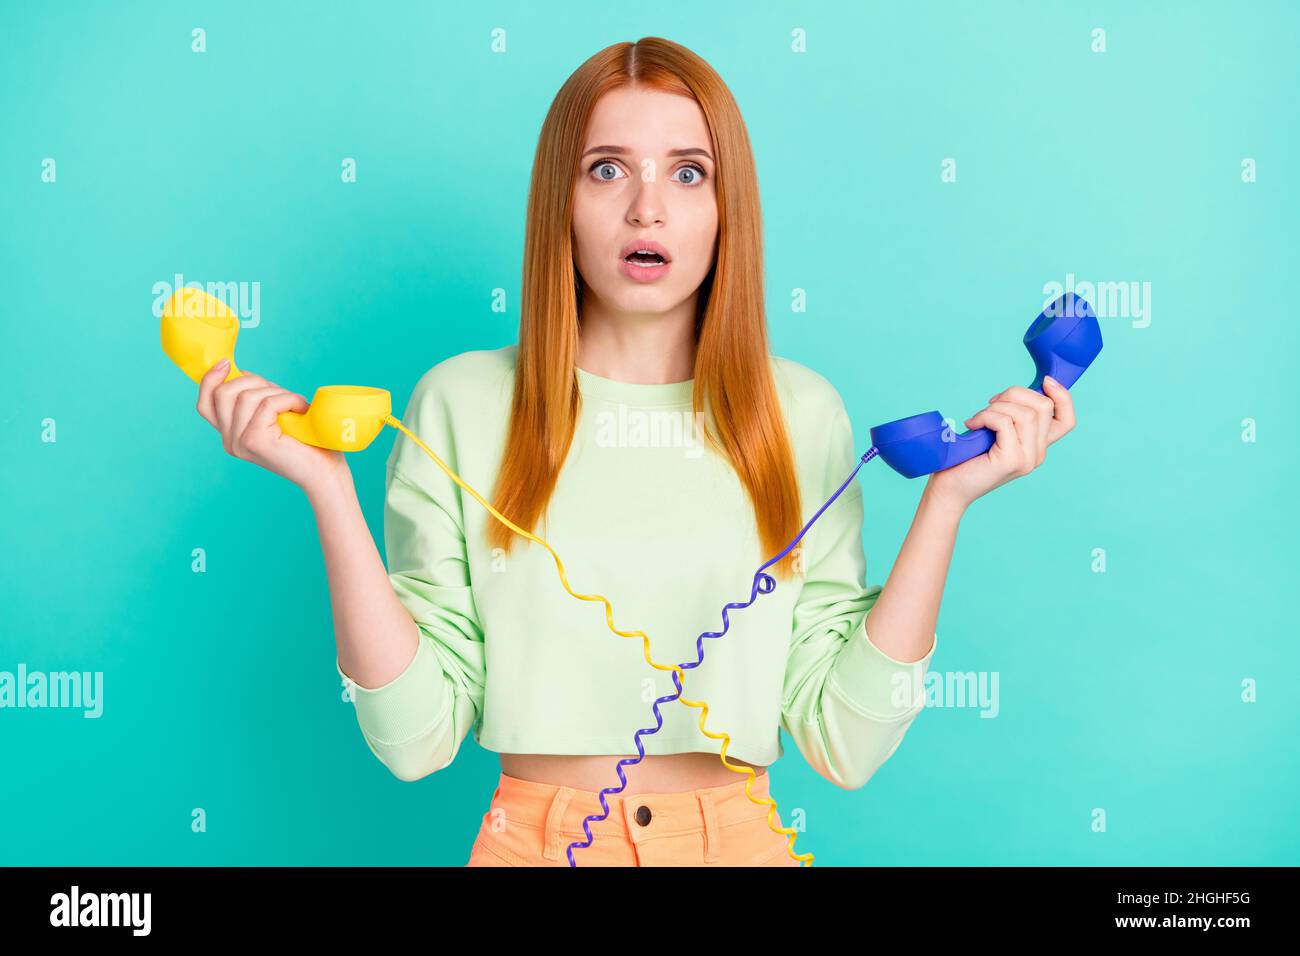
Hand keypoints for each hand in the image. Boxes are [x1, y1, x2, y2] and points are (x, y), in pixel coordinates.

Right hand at [196, 359, 349, 494]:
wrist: (324, 473)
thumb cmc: (305, 442)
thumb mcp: (272, 416)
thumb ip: (253, 401)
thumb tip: (240, 372)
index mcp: (230, 435)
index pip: (205, 404)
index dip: (210, 379)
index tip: (227, 364)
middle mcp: (229, 441)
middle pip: (223, 393)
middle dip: (254, 381)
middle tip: (280, 392)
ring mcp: (239, 442)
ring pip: (246, 396)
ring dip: (276, 391)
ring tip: (295, 404)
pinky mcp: (254, 441)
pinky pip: (268, 403)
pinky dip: (289, 399)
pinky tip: (302, 408)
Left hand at [924, 376, 1076, 510]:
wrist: (949, 489)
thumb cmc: (967, 458)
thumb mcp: (996, 433)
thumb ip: (1012, 418)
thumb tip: (1017, 392)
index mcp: (1037, 447)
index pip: (1067, 421)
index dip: (1063, 397)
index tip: (1046, 380)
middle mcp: (1037, 455)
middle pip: (1044, 407)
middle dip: (1015, 394)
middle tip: (991, 403)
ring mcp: (1027, 459)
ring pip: (1026, 413)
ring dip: (998, 406)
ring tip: (979, 417)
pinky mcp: (1011, 460)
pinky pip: (1004, 422)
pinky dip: (985, 416)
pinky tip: (972, 424)